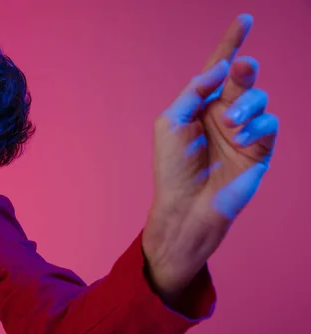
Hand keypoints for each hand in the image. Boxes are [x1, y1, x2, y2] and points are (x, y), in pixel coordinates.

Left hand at [142, 14, 278, 298]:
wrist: (185, 207)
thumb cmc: (171, 168)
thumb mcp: (170, 122)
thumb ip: (192, 92)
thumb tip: (219, 67)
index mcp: (201, 106)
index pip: (218, 70)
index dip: (230, 44)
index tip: (244, 19)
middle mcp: (223, 115)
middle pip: (242, 80)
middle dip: (244, 70)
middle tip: (242, 68)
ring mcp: (243, 132)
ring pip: (259, 99)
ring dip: (246, 104)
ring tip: (230, 122)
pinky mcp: (258, 150)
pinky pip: (269, 125)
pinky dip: (256, 126)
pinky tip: (240, 135)